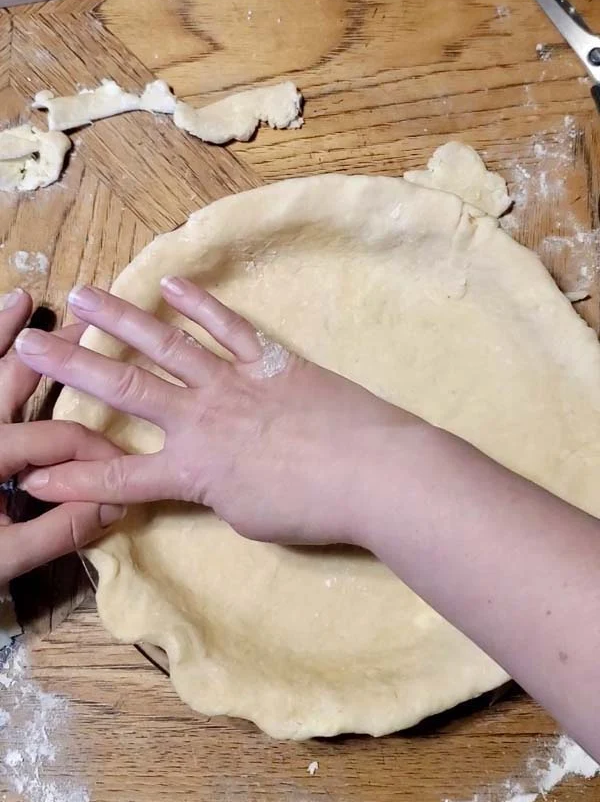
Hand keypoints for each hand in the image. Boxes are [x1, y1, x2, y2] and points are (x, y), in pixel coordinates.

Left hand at [0, 289, 124, 583]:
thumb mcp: (4, 559)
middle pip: (16, 378)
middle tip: (86, 325)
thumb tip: (116, 503)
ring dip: (0, 333)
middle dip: (57, 353)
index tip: (124, 466)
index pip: (58, 438)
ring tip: (20, 300)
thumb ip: (59, 530)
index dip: (98, 451)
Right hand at [16, 279, 422, 545]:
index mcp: (192, 470)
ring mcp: (232, 382)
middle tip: (28, 346)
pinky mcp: (267, 360)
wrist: (374, 472)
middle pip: (124, 390)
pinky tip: (171, 284)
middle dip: (70, 370)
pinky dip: (198, 304)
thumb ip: (213, 491)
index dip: (72, 479)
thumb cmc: (314, 509)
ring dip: (120, 319)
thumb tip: (206, 472)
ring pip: (165, 345)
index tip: (30, 473)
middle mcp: (201, 418)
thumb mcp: (247, 518)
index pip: (118, 478)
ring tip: (82, 297)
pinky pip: (226, 327)